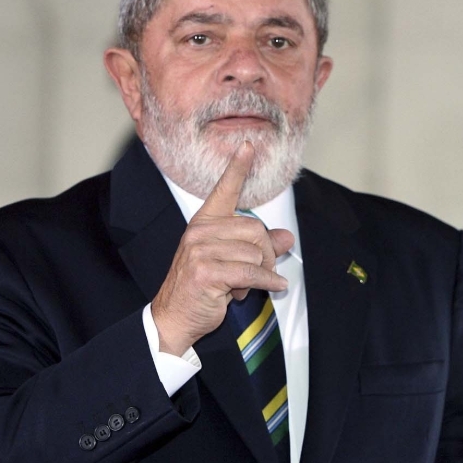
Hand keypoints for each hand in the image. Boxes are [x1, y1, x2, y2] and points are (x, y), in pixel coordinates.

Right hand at [150, 143, 295, 355]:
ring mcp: (200, 250)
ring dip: (260, 273)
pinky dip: (267, 281)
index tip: (248, 146)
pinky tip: (274, 287)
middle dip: (266, 254)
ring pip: (255, 252)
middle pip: (255, 229)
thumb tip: (287, 237)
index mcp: (204, 223)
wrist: (174, 317)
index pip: (224, 190)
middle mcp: (200, 232)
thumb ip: (259, 247)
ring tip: (241, 285)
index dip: (237, 168)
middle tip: (257, 273)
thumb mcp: (233, 263)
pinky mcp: (206, 271)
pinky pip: (251, 271)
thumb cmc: (203, 289)